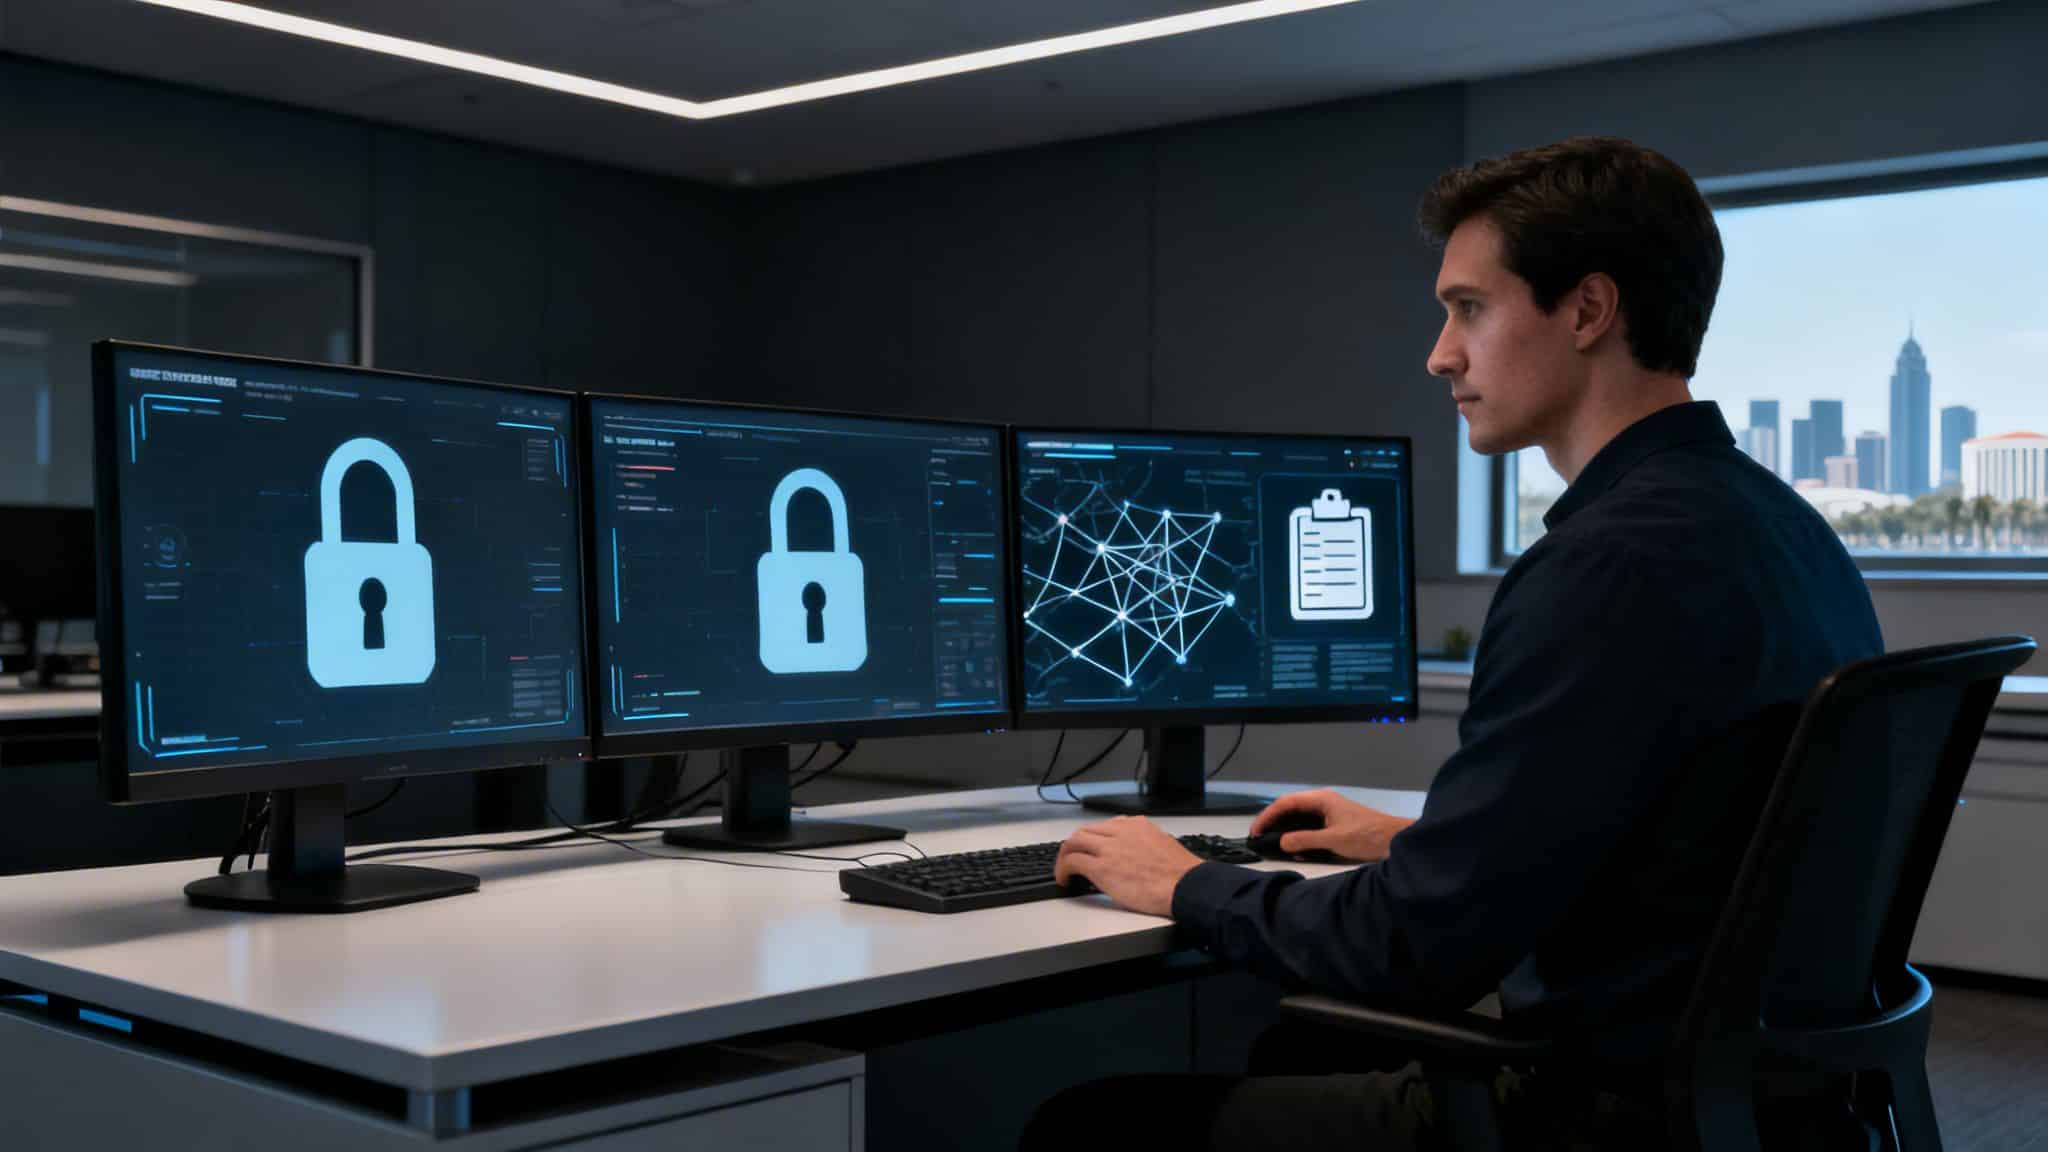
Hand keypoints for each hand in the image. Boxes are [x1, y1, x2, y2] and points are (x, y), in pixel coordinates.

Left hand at [1054, 816, 1202, 917]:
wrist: (1185, 886)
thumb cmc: (1180, 874)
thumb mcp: (1162, 845)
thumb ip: (1144, 844)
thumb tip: (1135, 855)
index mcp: (1137, 825)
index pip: (1106, 826)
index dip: (1095, 840)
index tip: (1092, 850)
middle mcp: (1120, 831)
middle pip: (1086, 831)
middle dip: (1076, 845)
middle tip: (1072, 858)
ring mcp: (1109, 848)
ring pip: (1074, 841)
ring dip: (1065, 855)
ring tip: (1064, 869)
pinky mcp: (1101, 867)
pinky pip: (1072, 861)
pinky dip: (1063, 869)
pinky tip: (1065, 879)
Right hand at [1249, 789, 1412, 861]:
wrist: (1395, 839)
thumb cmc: (1366, 836)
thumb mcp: (1333, 840)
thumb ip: (1305, 840)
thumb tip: (1281, 842)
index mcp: (1321, 799)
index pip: (1286, 803)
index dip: (1267, 816)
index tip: (1255, 831)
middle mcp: (1322, 801)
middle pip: (1290, 808)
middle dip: (1273, 822)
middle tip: (1258, 838)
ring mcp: (1328, 812)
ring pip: (1298, 817)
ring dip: (1285, 829)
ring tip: (1271, 843)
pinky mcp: (1333, 823)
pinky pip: (1309, 826)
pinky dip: (1298, 835)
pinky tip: (1294, 848)